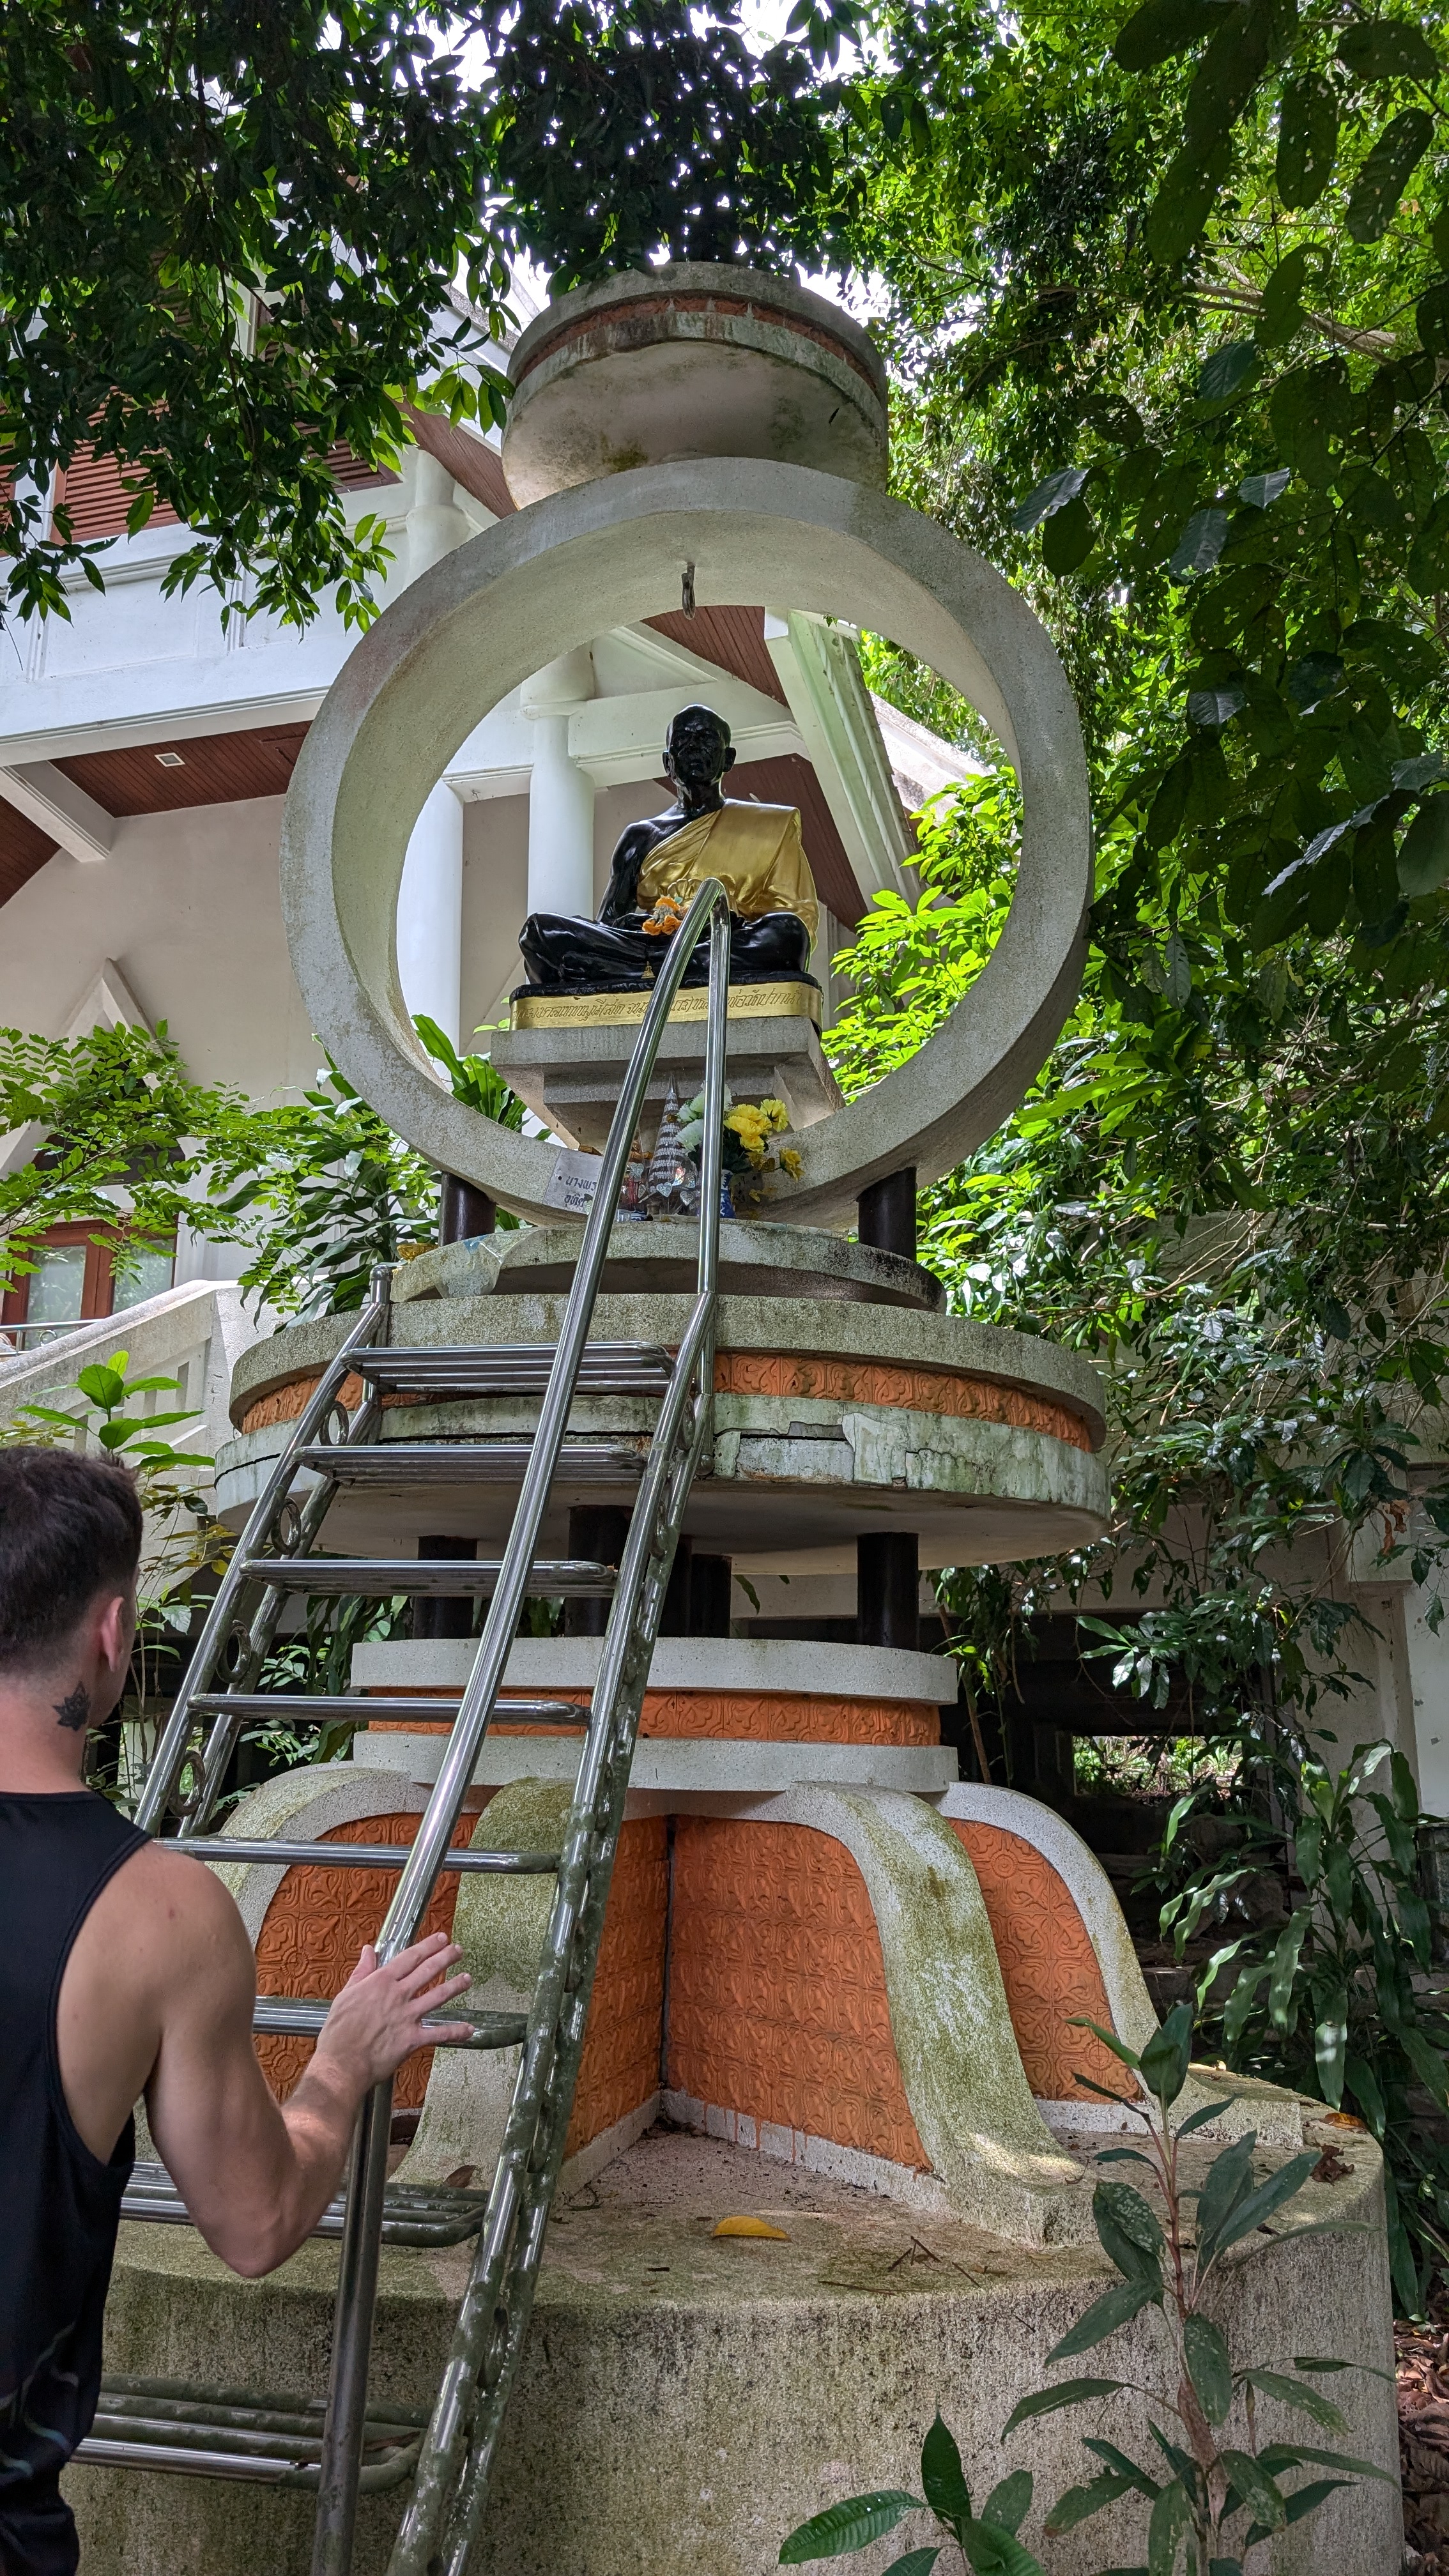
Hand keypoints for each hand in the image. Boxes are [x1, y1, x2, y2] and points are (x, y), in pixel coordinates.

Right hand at [314, 1932, 472, 2091]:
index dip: (428, 1946)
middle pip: (428, 1971)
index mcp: (381, 1982)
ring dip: (455, 1986)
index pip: (410, 1957)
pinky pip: (439, 2034)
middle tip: (458, 1950)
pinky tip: (468, 2029)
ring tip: (467, 1978)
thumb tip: (367, 1951)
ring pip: (438, 1996)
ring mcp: (407, 2017)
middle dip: (446, 1958)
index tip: (440, 1939)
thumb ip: (361, 1972)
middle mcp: (398, 1995)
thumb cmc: (339, 2032)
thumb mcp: (345, 1995)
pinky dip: (456, 2031)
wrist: (341, 2063)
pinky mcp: (412, 2039)